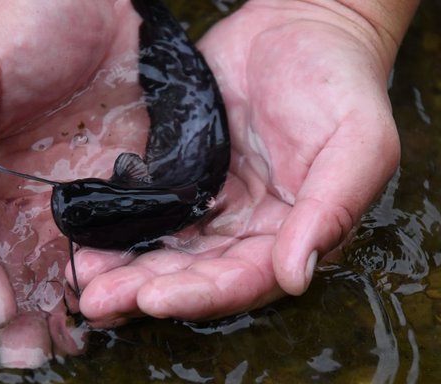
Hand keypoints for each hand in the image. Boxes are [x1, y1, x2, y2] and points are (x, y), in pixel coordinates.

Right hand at [0, 0, 148, 365]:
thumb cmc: (18, 13)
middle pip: (2, 256)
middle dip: (17, 307)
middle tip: (34, 354)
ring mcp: (48, 181)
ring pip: (49, 254)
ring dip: (57, 301)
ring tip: (71, 344)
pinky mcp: (96, 177)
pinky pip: (95, 231)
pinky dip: (98, 267)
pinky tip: (106, 296)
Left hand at [74, 0, 406, 326]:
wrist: (303, 26)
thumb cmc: (341, 85)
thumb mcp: (358, 145)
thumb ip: (330, 211)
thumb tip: (296, 277)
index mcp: (291, 234)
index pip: (244, 279)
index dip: (200, 293)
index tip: (154, 299)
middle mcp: (247, 229)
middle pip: (194, 273)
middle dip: (146, 290)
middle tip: (97, 300)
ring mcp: (210, 203)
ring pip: (163, 248)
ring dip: (123, 268)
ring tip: (81, 278)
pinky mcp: (181, 174)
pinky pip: (146, 206)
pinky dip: (116, 225)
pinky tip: (83, 235)